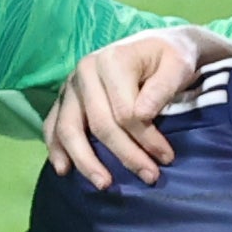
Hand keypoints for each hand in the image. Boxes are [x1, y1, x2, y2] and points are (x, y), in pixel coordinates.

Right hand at [43, 27, 224, 186]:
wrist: (157, 47)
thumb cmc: (170, 58)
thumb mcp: (178, 65)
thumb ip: (163, 88)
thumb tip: (143, 115)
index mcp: (112, 60)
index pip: (125, 112)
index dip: (146, 139)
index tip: (167, 157)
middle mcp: (85, 70)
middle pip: (99, 124)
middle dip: (125, 155)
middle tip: (149, 177)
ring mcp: (71, 85)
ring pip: (70, 129)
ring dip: (85, 161)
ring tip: (103, 184)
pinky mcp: (65, 98)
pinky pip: (53, 125)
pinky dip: (56, 148)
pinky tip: (63, 170)